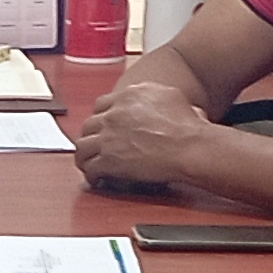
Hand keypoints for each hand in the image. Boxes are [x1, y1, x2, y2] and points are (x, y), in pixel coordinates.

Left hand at [72, 81, 215, 190]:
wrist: (190, 147)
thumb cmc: (188, 126)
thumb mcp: (171, 96)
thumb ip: (155, 94)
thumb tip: (159, 98)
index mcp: (128, 96)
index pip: (101, 105)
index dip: (101, 117)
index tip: (103, 127)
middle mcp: (114, 114)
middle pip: (89, 125)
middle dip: (92, 136)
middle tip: (96, 146)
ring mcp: (108, 137)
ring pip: (82, 146)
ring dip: (85, 156)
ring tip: (89, 164)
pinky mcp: (108, 159)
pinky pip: (89, 167)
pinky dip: (90, 174)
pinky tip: (96, 178)